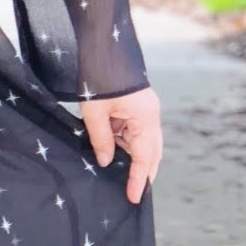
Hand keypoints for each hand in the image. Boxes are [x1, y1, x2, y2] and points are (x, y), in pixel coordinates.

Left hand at [80, 85, 161, 204]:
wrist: (103, 47)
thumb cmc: (99, 79)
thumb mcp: (95, 113)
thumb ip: (101, 140)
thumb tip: (106, 161)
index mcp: (146, 118)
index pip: (144, 157)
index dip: (138, 179)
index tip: (133, 198)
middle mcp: (151, 116)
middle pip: (151, 152)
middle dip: (143, 172)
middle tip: (134, 194)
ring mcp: (146, 110)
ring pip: (142, 142)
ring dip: (131, 158)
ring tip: (120, 178)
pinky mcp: (137, 107)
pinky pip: (133, 131)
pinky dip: (124, 144)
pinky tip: (113, 153)